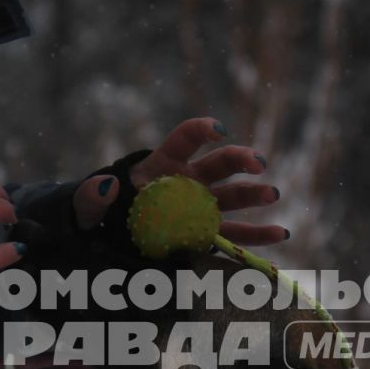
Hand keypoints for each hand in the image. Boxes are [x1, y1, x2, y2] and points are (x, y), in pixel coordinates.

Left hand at [71, 117, 287, 247]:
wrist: (109, 238)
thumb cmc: (100, 214)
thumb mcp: (88, 205)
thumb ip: (93, 195)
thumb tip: (107, 183)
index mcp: (164, 164)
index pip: (185, 139)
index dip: (201, 130)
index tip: (218, 130)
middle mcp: (190, 180)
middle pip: (220, 164)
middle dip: (240, 160)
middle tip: (258, 164)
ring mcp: (203, 206)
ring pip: (234, 197)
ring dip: (256, 194)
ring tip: (274, 194)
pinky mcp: (208, 233)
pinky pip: (236, 234)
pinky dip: (258, 235)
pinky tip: (281, 232)